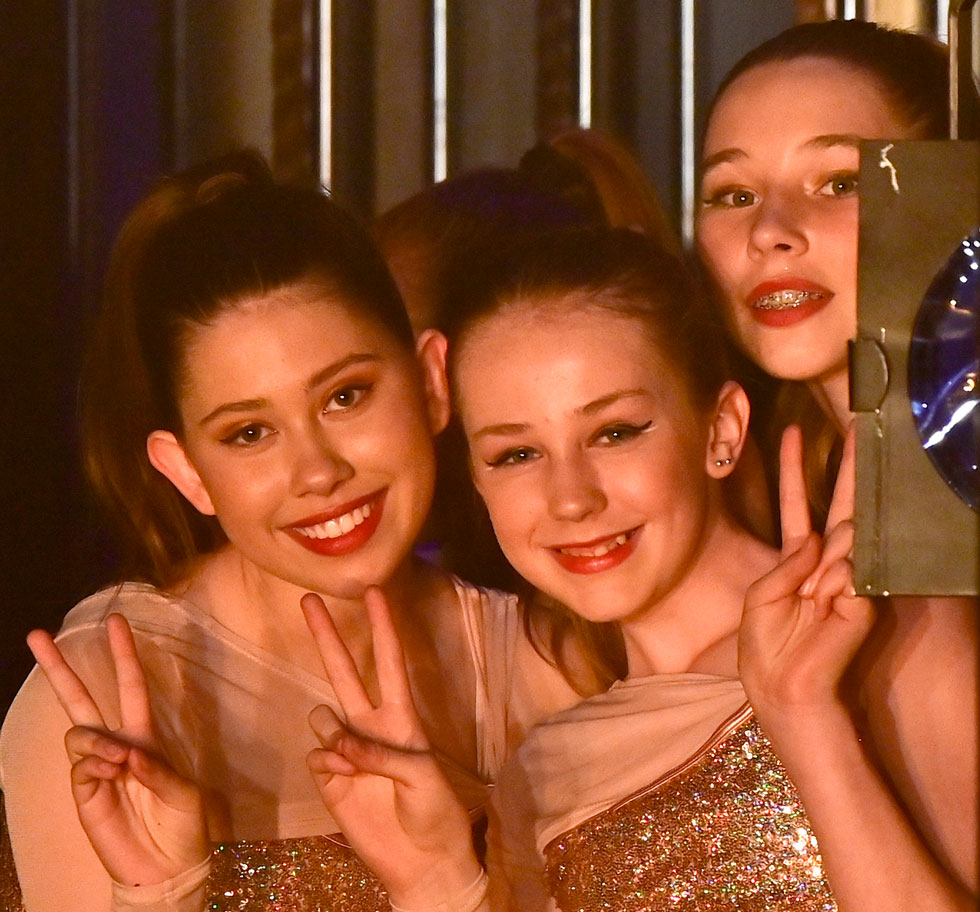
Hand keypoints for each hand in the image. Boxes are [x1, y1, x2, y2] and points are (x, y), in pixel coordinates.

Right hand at [27, 614, 208, 886]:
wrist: (166, 868)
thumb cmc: (183, 826)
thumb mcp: (183, 792)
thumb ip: (156, 769)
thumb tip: (125, 751)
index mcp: (145, 737)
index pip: (130, 686)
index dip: (124, 654)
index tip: (116, 620)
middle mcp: (116, 746)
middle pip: (80, 699)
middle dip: (58, 667)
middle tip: (36, 634)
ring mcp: (95, 769)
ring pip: (79, 733)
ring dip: (97, 740)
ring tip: (118, 760)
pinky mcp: (83, 794)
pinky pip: (80, 766)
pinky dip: (95, 766)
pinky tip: (110, 776)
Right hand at [302, 587, 482, 907]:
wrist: (422, 861)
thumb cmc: (435, 812)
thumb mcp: (420, 776)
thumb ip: (379, 753)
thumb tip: (334, 742)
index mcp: (401, 718)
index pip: (389, 662)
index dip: (383, 627)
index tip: (375, 591)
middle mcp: (370, 726)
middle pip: (343, 670)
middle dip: (326, 636)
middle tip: (308, 599)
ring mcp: (346, 750)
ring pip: (322, 715)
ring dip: (332, 729)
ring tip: (351, 757)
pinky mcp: (328, 779)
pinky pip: (316, 755)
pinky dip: (327, 764)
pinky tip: (345, 781)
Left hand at [738, 425, 874, 722]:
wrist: (781, 684)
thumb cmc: (764, 645)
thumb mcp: (759, 597)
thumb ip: (786, 564)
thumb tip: (817, 541)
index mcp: (795, 560)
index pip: (798, 505)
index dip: (794, 471)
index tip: (792, 433)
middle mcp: (824, 562)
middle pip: (838, 506)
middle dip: (845, 468)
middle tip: (858, 424)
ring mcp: (847, 577)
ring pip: (844, 541)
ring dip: (823, 563)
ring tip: (812, 596)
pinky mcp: (863, 598)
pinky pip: (847, 573)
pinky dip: (829, 585)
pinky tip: (822, 600)